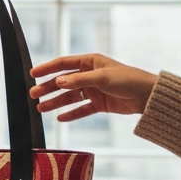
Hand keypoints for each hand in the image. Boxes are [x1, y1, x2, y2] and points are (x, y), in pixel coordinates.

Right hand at [29, 53, 157, 120]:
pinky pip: (82, 109)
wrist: (148, 96)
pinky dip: (71, 113)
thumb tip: (58, 82)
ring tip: (40, 109)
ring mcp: (94, 90)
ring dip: (56, 102)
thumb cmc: (128, 80)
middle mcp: (90, 75)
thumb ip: (80, 80)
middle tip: (33, 95)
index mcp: (91, 62)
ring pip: (70, 96)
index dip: (47, 68)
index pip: (64, 64)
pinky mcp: (100, 104)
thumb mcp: (102, 78)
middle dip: (48, 88)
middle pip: (64, 82)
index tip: (32, 74)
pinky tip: (60, 118)